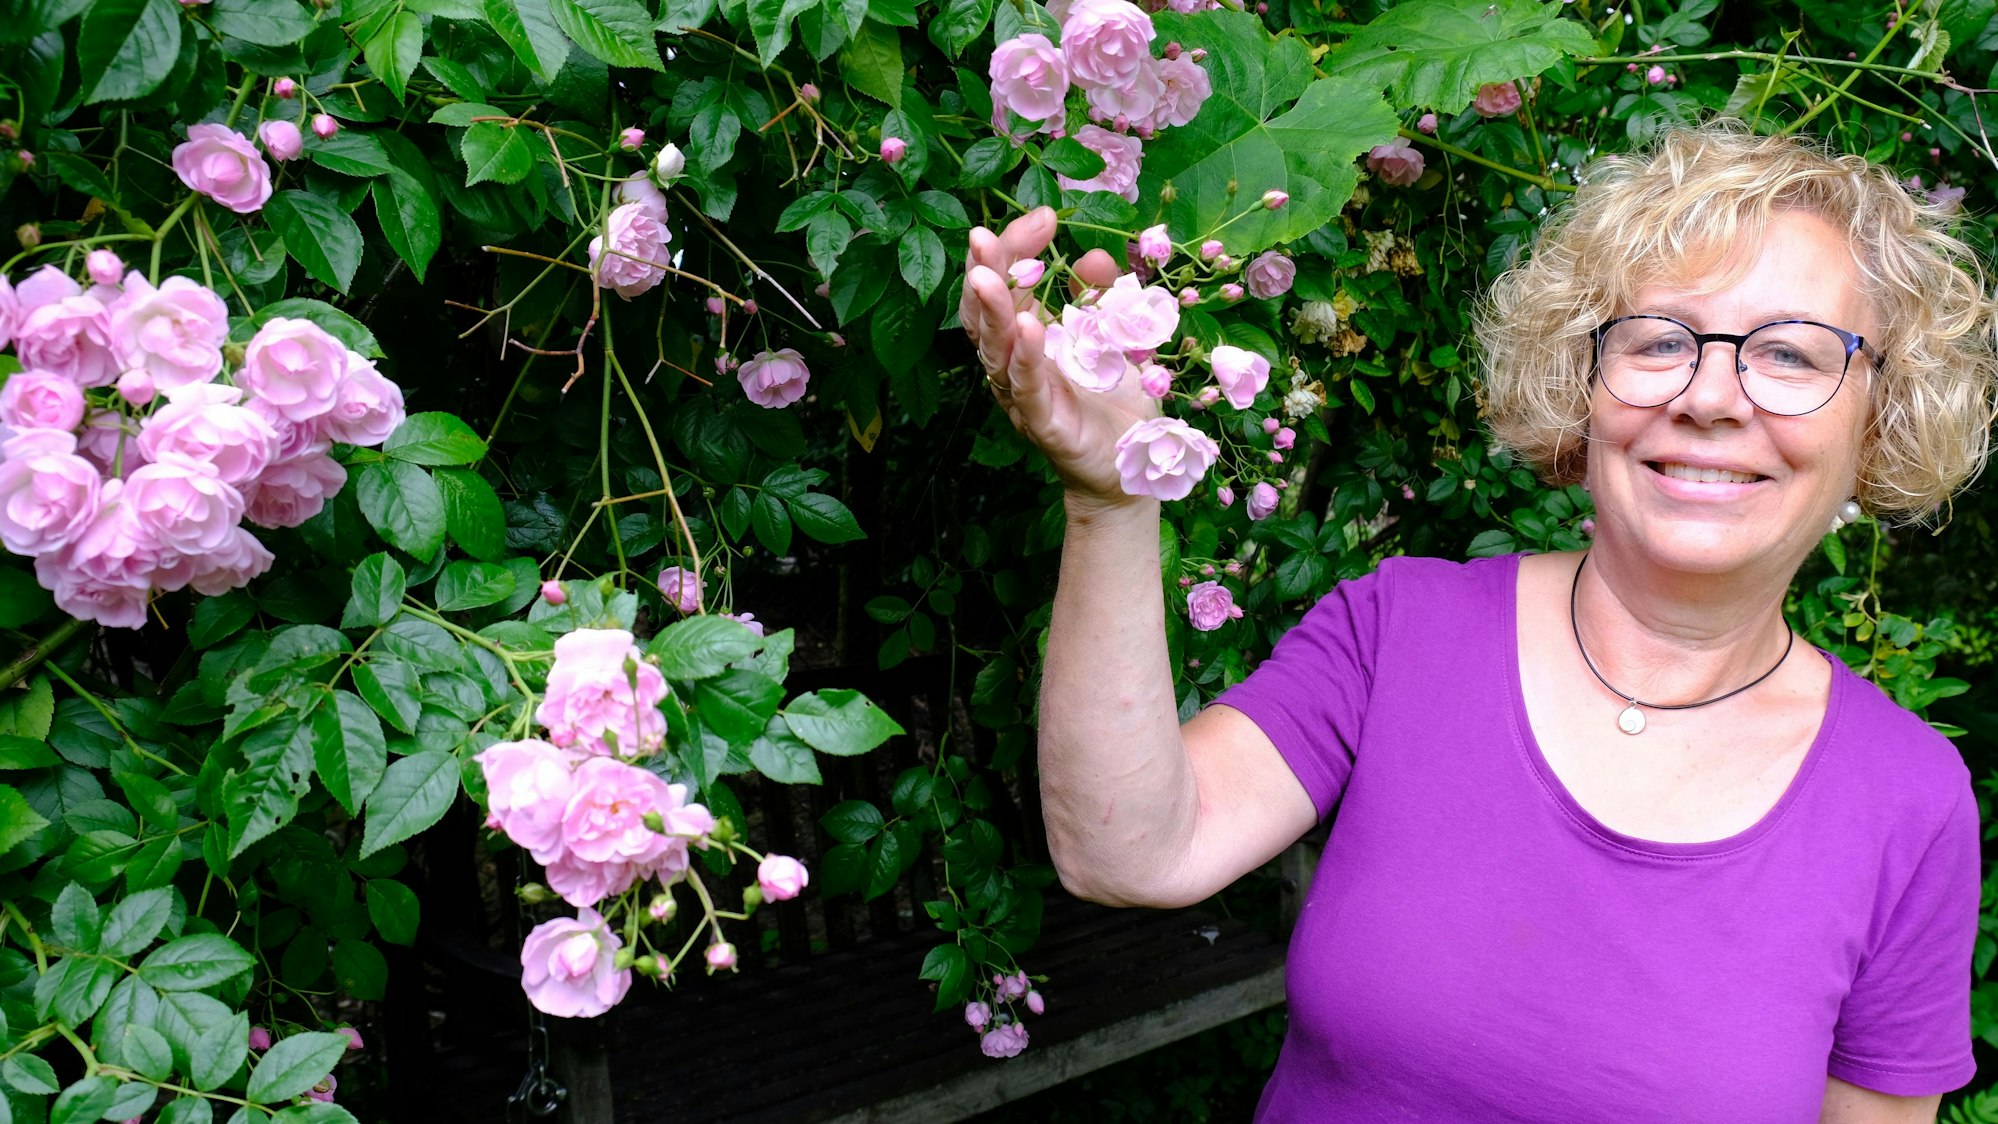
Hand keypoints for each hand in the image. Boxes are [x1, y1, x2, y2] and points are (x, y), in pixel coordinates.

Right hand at [959, 207, 1160, 510]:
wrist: (1134, 468)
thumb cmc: (1115, 402)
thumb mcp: (1115, 336)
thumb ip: (1102, 297)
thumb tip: (1094, 254)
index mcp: (1028, 339)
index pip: (1006, 286)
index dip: (1014, 249)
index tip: (1044, 215)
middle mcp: (1015, 366)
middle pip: (986, 315)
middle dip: (983, 272)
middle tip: (984, 233)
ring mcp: (1026, 398)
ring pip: (995, 352)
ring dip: (991, 312)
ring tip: (987, 275)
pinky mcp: (1047, 428)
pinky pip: (1028, 391)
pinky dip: (1025, 360)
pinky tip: (1028, 328)